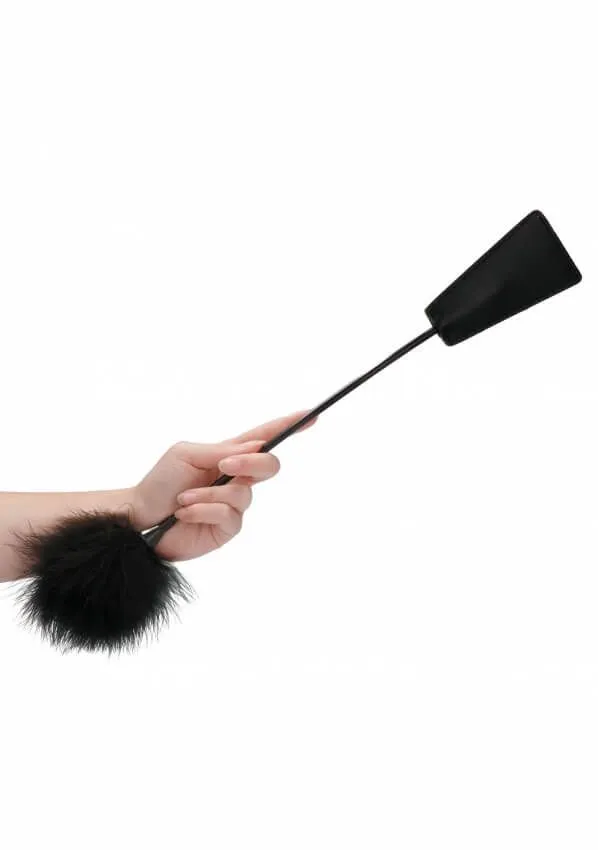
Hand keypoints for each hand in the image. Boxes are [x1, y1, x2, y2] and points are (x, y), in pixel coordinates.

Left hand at [132, 411, 315, 561]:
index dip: (290, 425)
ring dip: (209, 494)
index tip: (311, 414)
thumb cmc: (160, 483)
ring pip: (243, 493)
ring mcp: (234, 504)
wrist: (139, 518)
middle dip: (251, 462)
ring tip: (183, 499)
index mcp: (229, 454)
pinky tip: (184, 513)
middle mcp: (237, 478)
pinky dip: (204, 510)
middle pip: (269, 465)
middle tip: (226, 464)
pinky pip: (229, 515)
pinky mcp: (227, 528)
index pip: (265, 437)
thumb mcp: (187, 454)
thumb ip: (221, 450)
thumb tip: (256, 447)